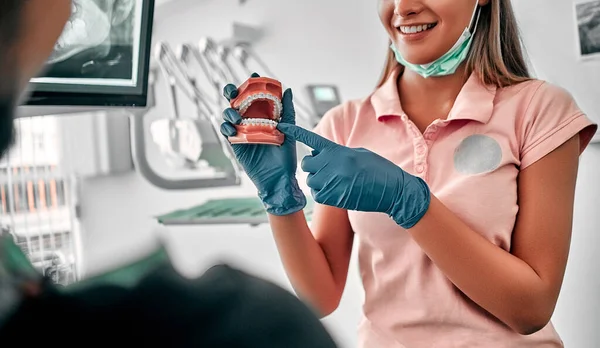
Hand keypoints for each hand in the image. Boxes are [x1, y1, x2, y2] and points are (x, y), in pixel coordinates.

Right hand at [220, 73, 305, 215]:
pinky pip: (226, 132)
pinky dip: (226, 126)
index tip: (254, 76)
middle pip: (236, 101)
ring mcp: (242, 132)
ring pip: (228, 114)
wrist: (279, 179)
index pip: (255, 96)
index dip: (252, 84)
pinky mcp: (235, 144)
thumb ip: (288, 111)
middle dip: (232, 92)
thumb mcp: (290, 131)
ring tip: (236, 115)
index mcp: (264, 116)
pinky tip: (231, 126)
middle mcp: (251, 122)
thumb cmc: (286, 157)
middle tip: (234, 90)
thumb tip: (288, 90)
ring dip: (229, 110)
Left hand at [277, 123, 430, 228]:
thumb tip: (325, 155)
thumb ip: (339, 153)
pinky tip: (336, 192)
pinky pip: (316, 194)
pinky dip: (322, 194)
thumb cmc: (379, 170)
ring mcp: (331, 180)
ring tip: (336, 183)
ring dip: (318, 182)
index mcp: (338, 150)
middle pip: (307, 164)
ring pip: (310, 181)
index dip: (295, 132)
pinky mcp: (333, 197)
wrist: (393, 190)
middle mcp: (332, 164)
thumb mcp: (359, 153)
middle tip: (327, 171)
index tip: (281, 126)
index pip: (312, 139)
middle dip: (313, 168)